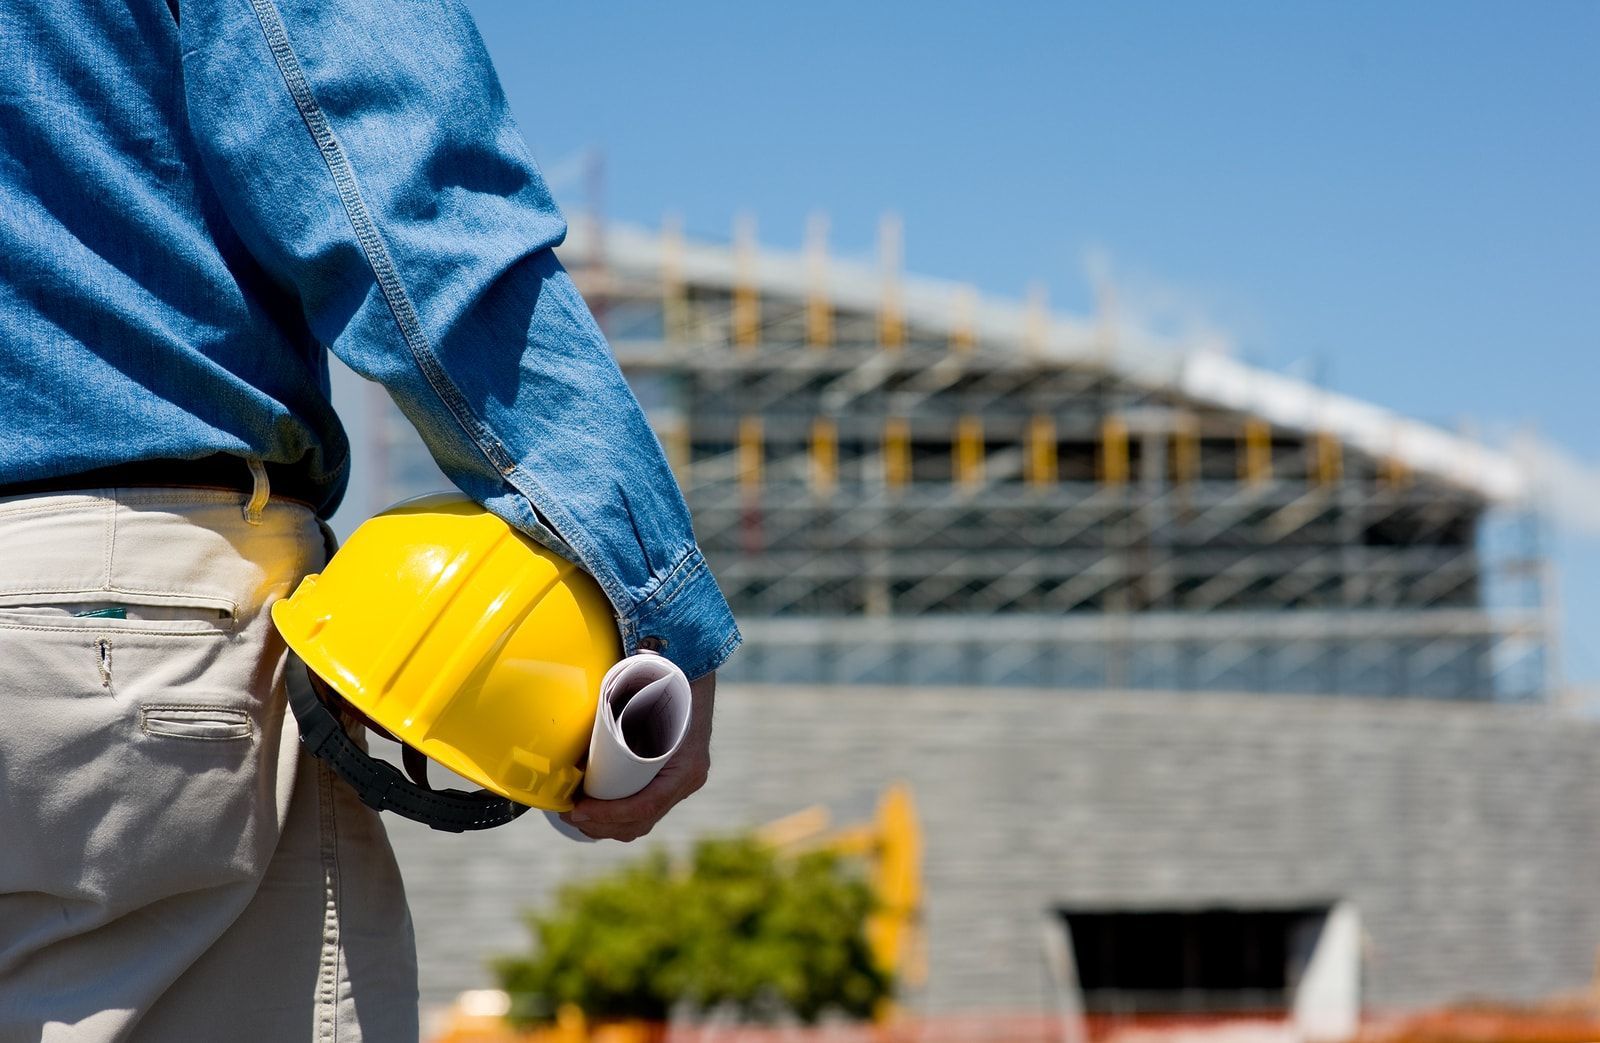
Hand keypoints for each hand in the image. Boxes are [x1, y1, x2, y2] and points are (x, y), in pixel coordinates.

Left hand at [558, 670, 715, 841]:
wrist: (690, 674)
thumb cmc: (662, 684)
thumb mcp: (642, 699)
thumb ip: (617, 715)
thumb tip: (575, 743)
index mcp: (686, 765)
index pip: (647, 805)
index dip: (610, 814)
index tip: (579, 809)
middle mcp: (688, 780)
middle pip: (642, 821)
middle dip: (601, 825)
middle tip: (569, 813)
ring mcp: (683, 784)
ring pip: (643, 821)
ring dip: (607, 825)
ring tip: (576, 815)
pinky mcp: (672, 782)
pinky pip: (646, 810)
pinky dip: (619, 817)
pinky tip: (595, 813)